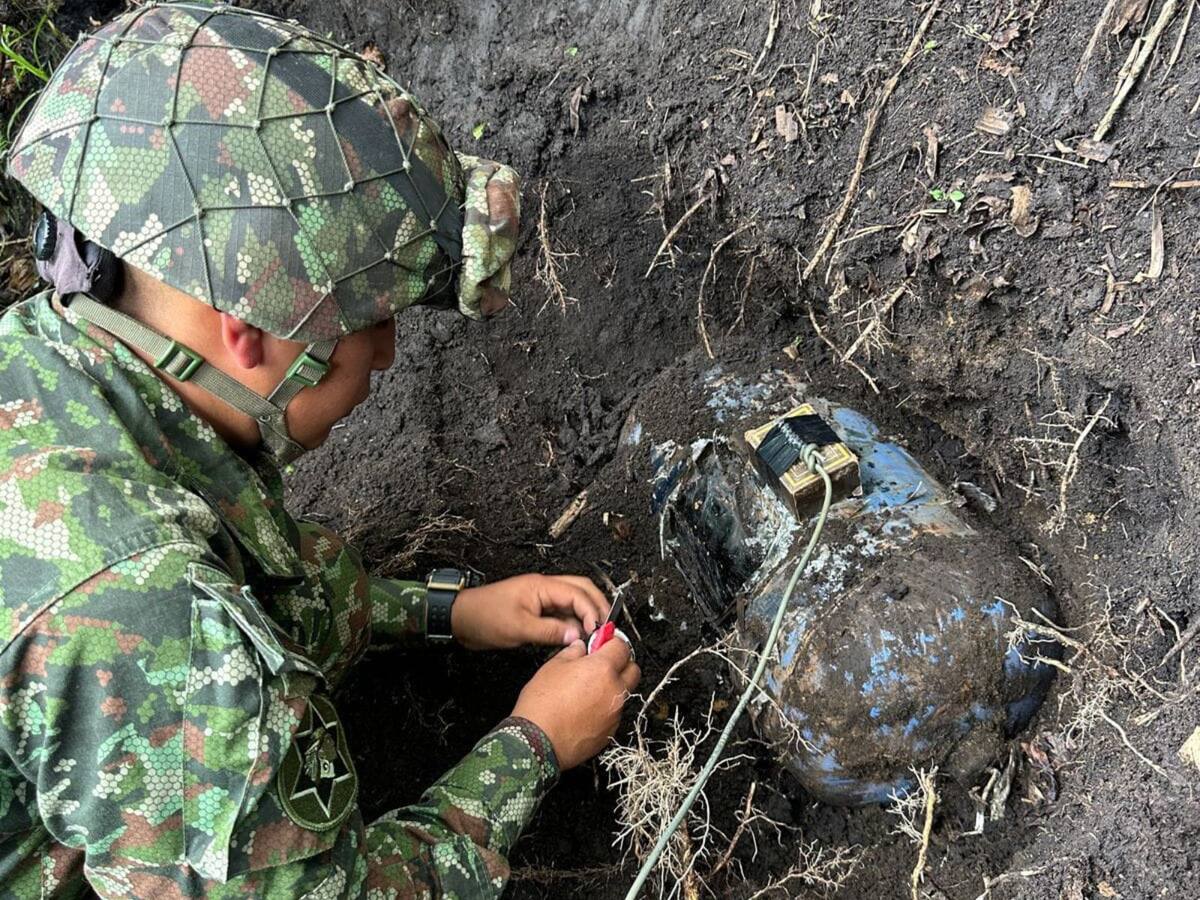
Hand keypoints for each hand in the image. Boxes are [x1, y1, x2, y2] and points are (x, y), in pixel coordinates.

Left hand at [450, 573, 609, 649]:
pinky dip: (572, 623)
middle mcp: (545, 588)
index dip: (592, 611)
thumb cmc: (484, 617)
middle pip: (582, 589)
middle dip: (597, 607)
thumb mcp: (519, 628)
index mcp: (542, 586)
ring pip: (574, 601)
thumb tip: (575, 635)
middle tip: (606, 628)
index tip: (599, 630)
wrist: (462, 619)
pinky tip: (575, 638)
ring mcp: (541, 598)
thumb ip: (549, 631)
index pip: (578, 593)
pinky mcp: (537, 610)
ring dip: (585, 615)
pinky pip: (562, 613)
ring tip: (593, 635)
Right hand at [512, 637, 640, 768]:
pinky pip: (614, 713)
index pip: (622, 646)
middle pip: (632, 669)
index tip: (602, 642)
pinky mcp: (610, 732)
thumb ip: (572, 653)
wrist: (537, 742)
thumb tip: (580, 648)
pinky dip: (605, 708)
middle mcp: (614, 690)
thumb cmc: (542, 706)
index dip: (611, 642)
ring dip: (613, 687)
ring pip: (624, 693)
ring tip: (588, 690)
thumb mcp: (552, 667)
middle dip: (620, 663)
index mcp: (602, 669)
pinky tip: (585, 709)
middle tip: (601, 663)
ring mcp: (614, 713)